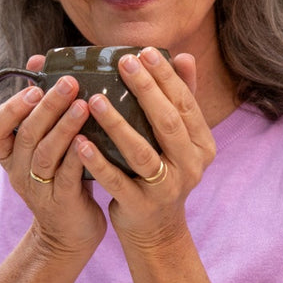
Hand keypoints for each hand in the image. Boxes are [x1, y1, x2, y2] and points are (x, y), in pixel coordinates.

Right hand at [0, 54, 106, 255]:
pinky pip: (68, 177)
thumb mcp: (45, 143)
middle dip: (47, 106)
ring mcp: (39, 189)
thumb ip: (41, 108)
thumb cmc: (61, 176)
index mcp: (10, 155)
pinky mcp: (62, 203)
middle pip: (26, 134)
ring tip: (84, 105)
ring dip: (64, 127)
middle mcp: (19, 171)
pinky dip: (78, 157)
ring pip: (45, 153)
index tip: (33, 87)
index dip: (9, 108)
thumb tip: (37, 60)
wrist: (69, 234)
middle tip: (69, 83)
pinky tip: (91, 139)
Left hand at [76, 47, 215, 247]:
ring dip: (117, 124)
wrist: (157, 230)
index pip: (185, 104)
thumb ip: (181, 100)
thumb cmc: (162, 172)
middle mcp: (190, 166)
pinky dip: (98, 161)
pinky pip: (117, 181)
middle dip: (145, 90)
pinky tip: (80, 141)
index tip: (144, 52)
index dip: (166, 77)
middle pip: (167, 123)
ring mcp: (166, 188)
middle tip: (123, 62)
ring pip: (141, 152)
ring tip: (94, 100)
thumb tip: (184, 56)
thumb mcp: (177, 140)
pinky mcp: (141, 206)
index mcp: (201, 144)